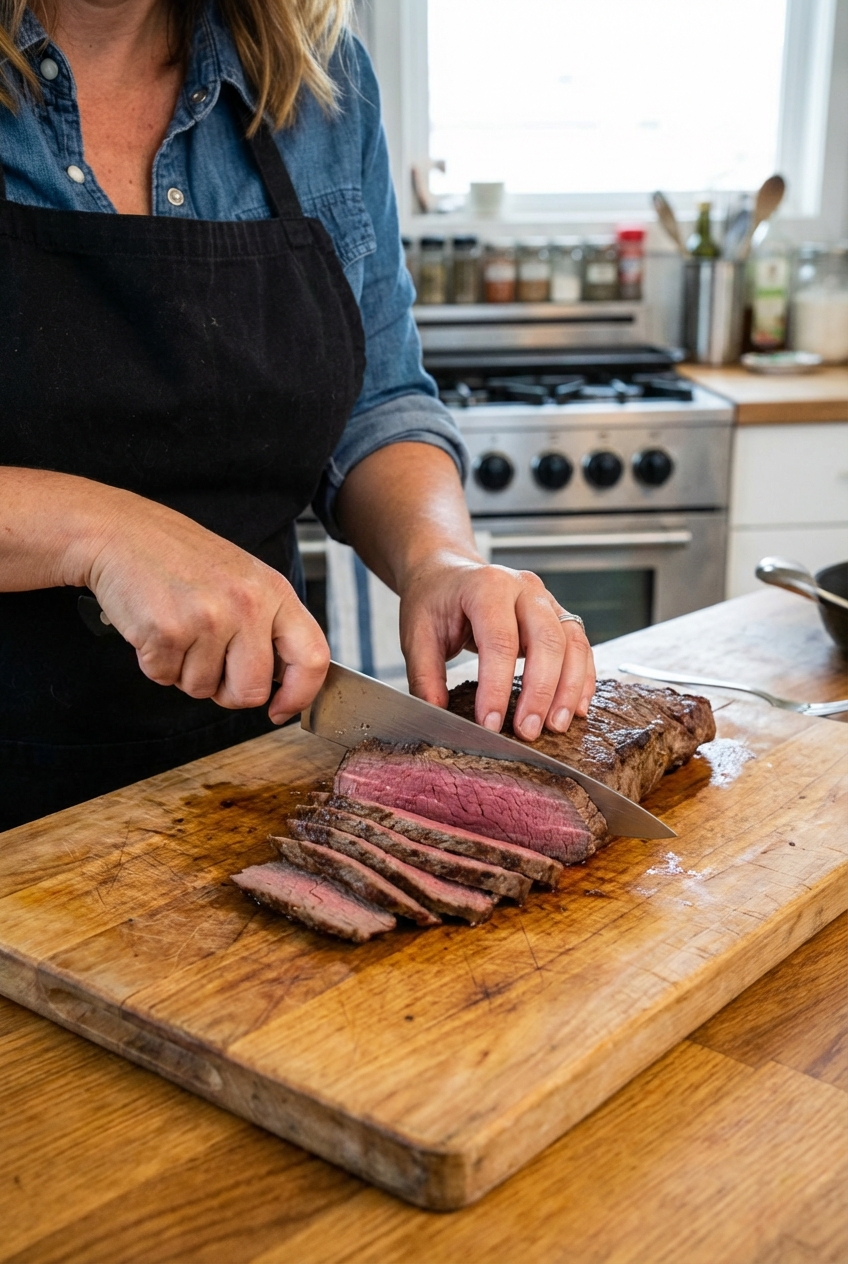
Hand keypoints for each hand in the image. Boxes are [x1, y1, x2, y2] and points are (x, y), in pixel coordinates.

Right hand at [87, 491, 328, 722]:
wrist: (123, 533)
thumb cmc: (182, 558)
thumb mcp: (244, 579)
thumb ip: (269, 626)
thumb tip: (283, 680)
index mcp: (274, 592)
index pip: (312, 658)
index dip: (300, 695)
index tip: (281, 709)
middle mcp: (246, 605)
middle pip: (252, 691)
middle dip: (227, 692)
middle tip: (209, 663)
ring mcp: (207, 619)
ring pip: (203, 690)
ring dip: (186, 672)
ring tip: (179, 629)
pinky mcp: (167, 633)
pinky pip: (166, 678)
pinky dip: (156, 663)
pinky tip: (156, 627)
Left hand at [398, 551, 595, 740]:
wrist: (448, 573)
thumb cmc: (435, 600)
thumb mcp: (417, 633)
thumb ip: (425, 675)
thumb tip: (437, 714)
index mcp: (487, 587)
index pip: (500, 641)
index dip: (497, 687)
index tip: (490, 723)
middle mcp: (524, 588)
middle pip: (547, 640)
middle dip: (540, 692)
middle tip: (528, 732)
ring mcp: (546, 600)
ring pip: (572, 644)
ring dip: (568, 689)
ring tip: (555, 727)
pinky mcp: (558, 616)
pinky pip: (581, 647)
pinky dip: (581, 679)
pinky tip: (576, 709)